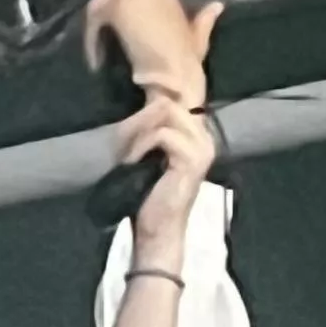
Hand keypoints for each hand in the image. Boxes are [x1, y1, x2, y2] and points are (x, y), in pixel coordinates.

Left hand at [85, 0, 220, 108]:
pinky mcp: (115, 8)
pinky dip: (91, 38)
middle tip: (98, 27)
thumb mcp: (198, 35)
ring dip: (95, 25)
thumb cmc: (187, 59)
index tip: (113, 8)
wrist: (175, 74)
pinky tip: (95, 58)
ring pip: (100, 3)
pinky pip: (94, 19)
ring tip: (97, 47)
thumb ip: (204, 19)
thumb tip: (217, 5)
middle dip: (105, 7)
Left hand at [112, 94, 218, 249]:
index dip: (150, 99)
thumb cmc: (150, 192)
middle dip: (138, 118)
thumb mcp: (150, 153)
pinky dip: (140, 146)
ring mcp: (202, 148)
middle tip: (121, 141)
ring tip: (127, 155)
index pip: (175, 99)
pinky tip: (133, 163)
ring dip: (138, 132)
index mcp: (197, 134)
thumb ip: (151, 128)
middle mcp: (205, 137)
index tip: (130, 103)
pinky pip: (161, 135)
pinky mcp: (192, 159)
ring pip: (165, 113)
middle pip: (168, 103)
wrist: (159, 227)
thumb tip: (138, 103)